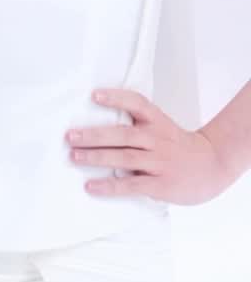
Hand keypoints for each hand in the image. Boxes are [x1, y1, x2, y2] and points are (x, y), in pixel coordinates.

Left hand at [64, 88, 234, 205]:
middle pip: (123, 134)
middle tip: (70, 136)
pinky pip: (131, 185)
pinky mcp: (160, 184)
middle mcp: (157, 139)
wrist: (211, 166)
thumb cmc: (178, 146)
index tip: (94, 95)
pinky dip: (110, 186)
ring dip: (97, 157)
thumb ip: (137, 126)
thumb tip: (99, 130)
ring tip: (74, 156)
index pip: (136, 103)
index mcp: (157, 121)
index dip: (116, 98)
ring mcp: (159, 162)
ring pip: (124, 157)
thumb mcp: (162, 127)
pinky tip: (91, 186)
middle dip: (94, 135)